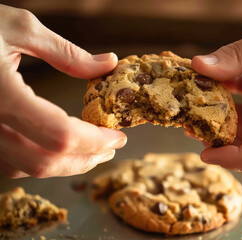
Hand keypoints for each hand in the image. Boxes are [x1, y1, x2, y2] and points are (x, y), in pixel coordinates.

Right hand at [0, 5, 126, 177]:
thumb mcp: (20, 28)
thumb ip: (67, 53)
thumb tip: (108, 63)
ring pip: (28, 168)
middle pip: (46, 162)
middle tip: (111, 147)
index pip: (60, 135)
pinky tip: (58, 149)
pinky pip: (11, 162)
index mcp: (1, 96)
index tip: (118, 136)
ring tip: (93, 150)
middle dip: (87, 158)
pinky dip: (41, 161)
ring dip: (66, 164)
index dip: (95, 141)